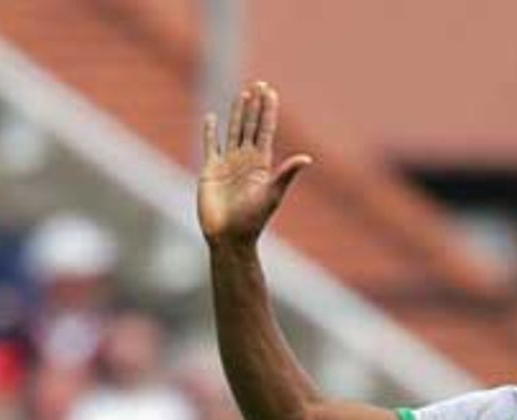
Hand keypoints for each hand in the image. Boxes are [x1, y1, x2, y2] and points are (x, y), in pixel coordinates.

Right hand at [198, 81, 311, 245]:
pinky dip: (210, 132)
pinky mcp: (210, 170)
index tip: (271, 91)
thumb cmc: (252, 221)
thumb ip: (286, 174)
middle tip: (259, 84)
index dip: (268, 111)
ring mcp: (228, 164)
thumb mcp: (271, 195)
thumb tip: (307, 158)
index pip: (265, 130)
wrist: (228, 238)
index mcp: (261, 165)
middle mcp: (245, 161)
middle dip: (255, 106)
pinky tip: (212, 118)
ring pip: (233, 131)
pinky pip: (210, 145)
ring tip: (243, 93)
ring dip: (238, 113)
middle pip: (250, 126)